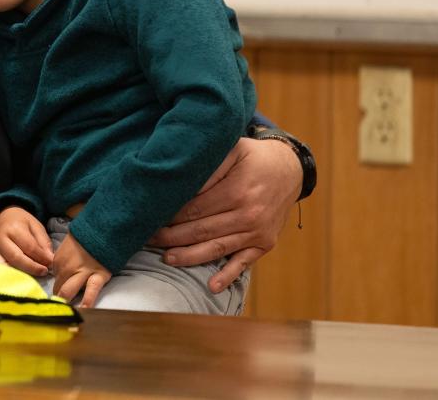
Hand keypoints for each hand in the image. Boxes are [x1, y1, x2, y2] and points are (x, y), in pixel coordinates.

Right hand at [0, 207, 53, 275]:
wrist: (3, 219)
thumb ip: (43, 242)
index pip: (29, 247)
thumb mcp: (35, 226)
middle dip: (33, 267)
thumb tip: (50, 260)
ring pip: (6, 267)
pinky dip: (11, 277)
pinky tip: (22, 279)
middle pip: (17, 258)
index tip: (51, 263)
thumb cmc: (21, 223)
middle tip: (44, 271)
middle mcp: (0, 239)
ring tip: (34, 277)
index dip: (41, 257)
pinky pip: (0, 271)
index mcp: (13, 228)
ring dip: (22, 275)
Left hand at [52, 233, 110, 306]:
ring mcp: (82, 273)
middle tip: (61, 304)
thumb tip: (60, 273)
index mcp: (59, 260)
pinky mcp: (98, 276)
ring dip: (66, 301)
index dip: (58, 284)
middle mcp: (67, 267)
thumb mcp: (68, 246)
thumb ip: (63, 260)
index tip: (61, 289)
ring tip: (66, 310)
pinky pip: (91, 292)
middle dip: (59, 296)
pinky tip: (83, 311)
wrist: (104, 228)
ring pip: (69, 291)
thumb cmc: (86, 237)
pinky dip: (86, 302)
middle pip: (59, 287)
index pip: (54, 278)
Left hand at [150, 137, 300, 292]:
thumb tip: (180, 183)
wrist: (290, 170)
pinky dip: (228, 275)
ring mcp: (258, 232)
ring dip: (189, 256)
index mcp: (237, 191)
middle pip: (201, 230)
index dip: (170, 215)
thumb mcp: (232, 150)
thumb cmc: (253, 158)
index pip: (194, 208)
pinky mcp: (264, 243)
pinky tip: (212, 286)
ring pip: (217, 248)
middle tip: (147, 239)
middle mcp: (248, 215)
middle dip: (171, 237)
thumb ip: (207, 167)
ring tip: (166, 259)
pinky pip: (244, 262)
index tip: (150, 218)